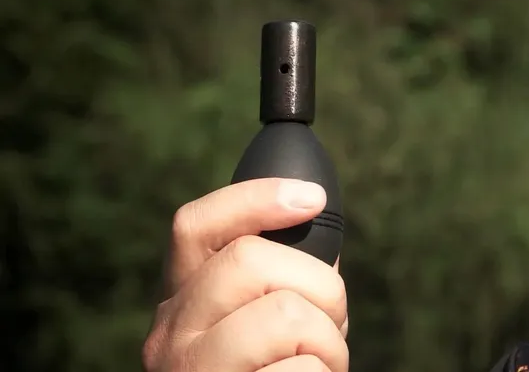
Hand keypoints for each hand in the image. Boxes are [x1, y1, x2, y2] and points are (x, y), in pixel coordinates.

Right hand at [142, 178, 348, 371]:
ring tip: (318, 366)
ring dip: (330, 344)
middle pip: (251, 261)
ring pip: (286, 316)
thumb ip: (279, 280)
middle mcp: (172, 334)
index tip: (313, 198)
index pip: (196, 226)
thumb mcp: (261, 323)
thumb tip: (316, 228)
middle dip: (322, 288)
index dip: (255, 199)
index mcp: (183, 301)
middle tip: (331, 323)